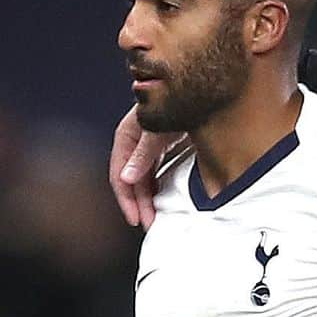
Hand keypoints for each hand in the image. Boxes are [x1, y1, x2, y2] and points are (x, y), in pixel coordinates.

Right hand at [109, 106, 180, 228]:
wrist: (196, 91)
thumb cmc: (174, 104)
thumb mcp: (157, 130)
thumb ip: (143, 154)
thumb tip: (126, 179)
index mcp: (126, 137)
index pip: (120, 176)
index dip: (126, 200)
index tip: (135, 220)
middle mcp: (134, 142)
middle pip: (132, 181)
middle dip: (139, 205)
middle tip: (149, 225)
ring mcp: (147, 144)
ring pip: (143, 178)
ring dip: (148, 199)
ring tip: (155, 218)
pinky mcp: (161, 146)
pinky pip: (154, 173)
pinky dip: (157, 188)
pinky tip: (162, 201)